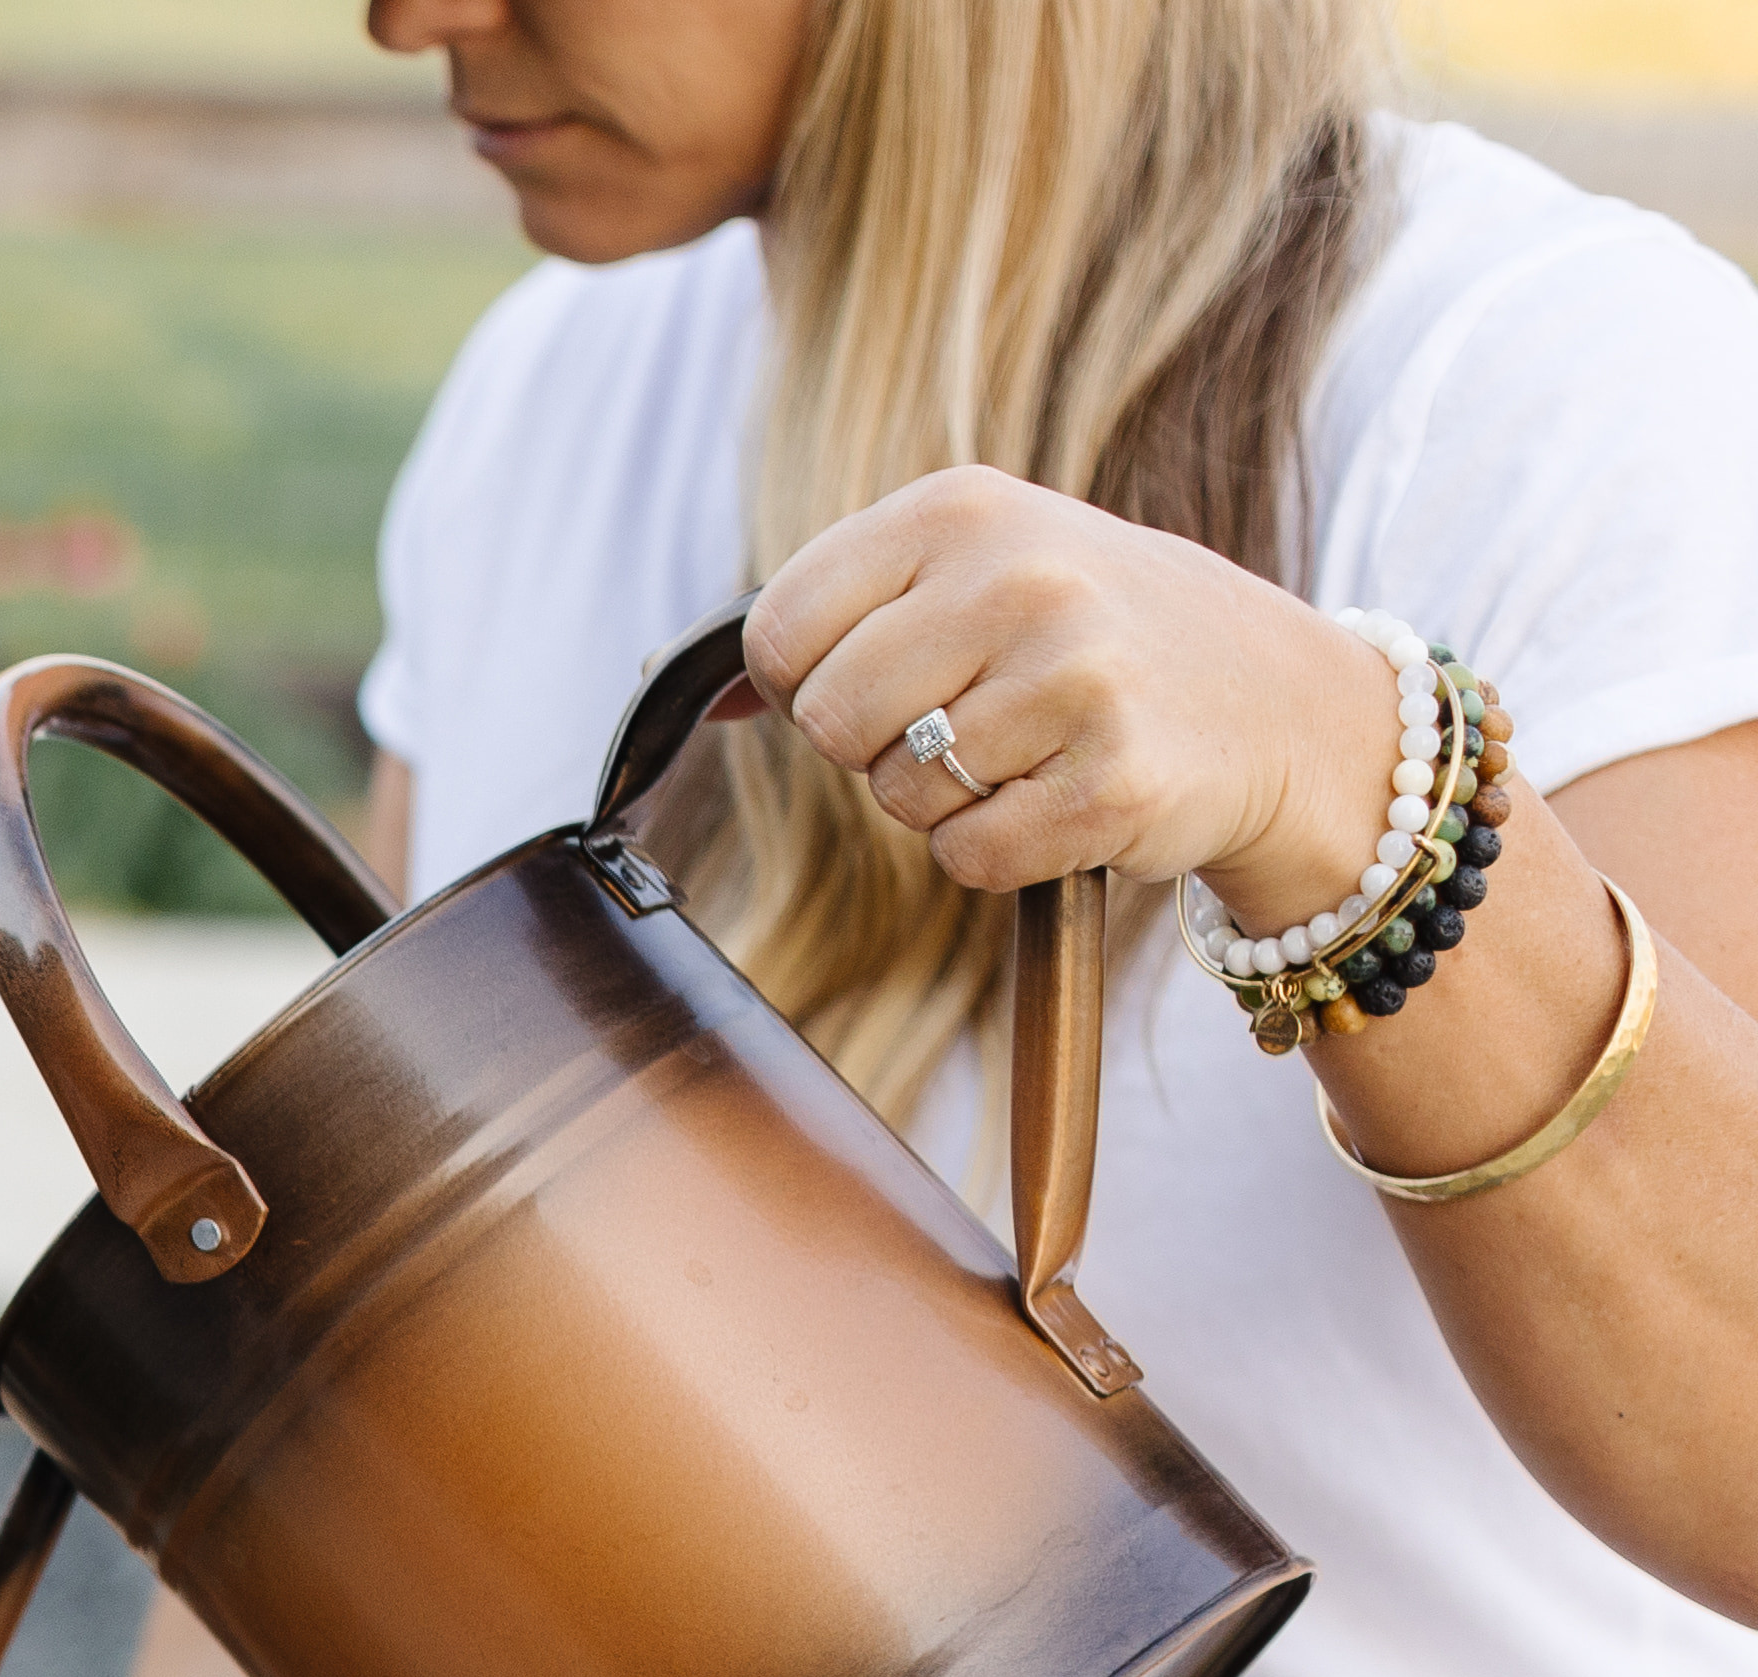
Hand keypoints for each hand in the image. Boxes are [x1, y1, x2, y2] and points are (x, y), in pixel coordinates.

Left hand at [743, 465, 1410, 939]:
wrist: (1283, 706)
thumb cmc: (1094, 641)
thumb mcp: (972, 574)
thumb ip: (836, 621)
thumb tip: (704, 698)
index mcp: (960, 509)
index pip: (779, 630)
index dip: (805, 684)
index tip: (877, 682)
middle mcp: (1019, 577)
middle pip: (828, 721)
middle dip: (877, 749)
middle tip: (969, 723)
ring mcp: (1074, 677)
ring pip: (898, 797)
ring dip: (949, 802)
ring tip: (1035, 750)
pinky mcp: (1114, 782)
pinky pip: (969, 856)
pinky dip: (1002, 851)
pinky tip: (1070, 797)